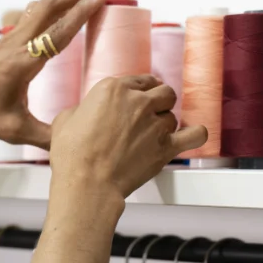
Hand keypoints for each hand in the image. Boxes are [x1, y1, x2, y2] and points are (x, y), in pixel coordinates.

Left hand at [0, 0, 116, 147]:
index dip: (84, 11)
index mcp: (24, 62)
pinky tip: (60, 9)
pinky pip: (33, 14)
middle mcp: (18, 43)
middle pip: (52, 4)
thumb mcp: (14, 131)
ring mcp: (11, 38)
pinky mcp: (6, 40)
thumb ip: (48, 137)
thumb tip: (76, 142)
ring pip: (42, 5)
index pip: (60, 30)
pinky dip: (53, 5)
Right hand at [50, 75, 207, 197]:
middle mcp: (138, 102)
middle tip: (152, 113)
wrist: (87, 182)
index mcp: (114, 89)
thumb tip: (86, 112)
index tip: (143, 96)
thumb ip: (83, 109)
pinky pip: (194, 135)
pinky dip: (196, 135)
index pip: (141, 80)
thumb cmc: (73, 155)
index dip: (143, 90)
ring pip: (172, 117)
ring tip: (154, 135)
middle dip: (159, 102)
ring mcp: (155, 124)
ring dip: (165, 124)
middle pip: (164, 93)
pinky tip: (192, 136)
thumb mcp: (66, 119)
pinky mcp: (166, 147)